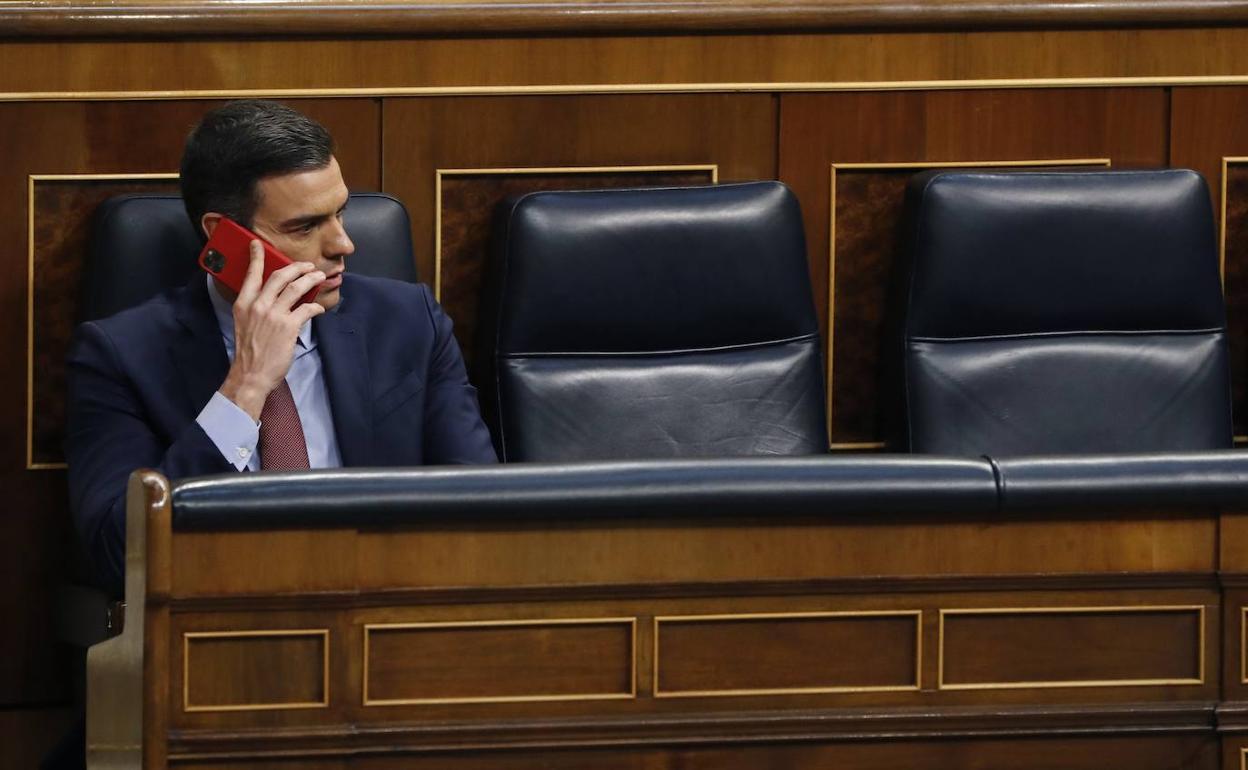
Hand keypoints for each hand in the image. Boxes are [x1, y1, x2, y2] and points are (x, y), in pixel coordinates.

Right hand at [218, 240, 325, 419]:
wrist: (250, 374)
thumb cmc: (248, 351)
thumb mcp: (243, 323)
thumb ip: (253, 307)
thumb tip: (269, 297)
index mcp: (243, 304)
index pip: (251, 274)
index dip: (256, 257)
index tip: (257, 244)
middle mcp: (258, 305)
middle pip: (280, 276)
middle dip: (296, 267)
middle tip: (307, 265)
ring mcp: (274, 315)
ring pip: (296, 288)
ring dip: (311, 280)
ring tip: (319, 277)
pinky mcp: (288, 327)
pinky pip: (307, 309)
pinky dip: (315, 306)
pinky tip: (318, 308)